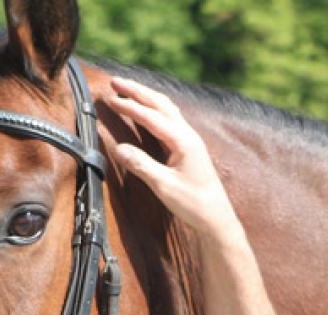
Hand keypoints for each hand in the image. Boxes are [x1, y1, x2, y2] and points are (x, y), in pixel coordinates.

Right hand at [104, 77, 243, 241]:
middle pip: (161, 104)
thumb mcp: (165, 187)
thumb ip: (142, 166)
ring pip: (166, 109)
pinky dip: (155, 109)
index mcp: (184, 141)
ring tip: (127, 90)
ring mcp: (190, 140)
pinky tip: (147, 110)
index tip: (110, 98)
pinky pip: (169, 120)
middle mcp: (188, 135)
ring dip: (146, 97)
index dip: (130, 107)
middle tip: (115, 81)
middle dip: (138, 91)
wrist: (216, 219)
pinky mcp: (188, 148)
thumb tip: (119, 149)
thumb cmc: (194, 204)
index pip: (152, 117)